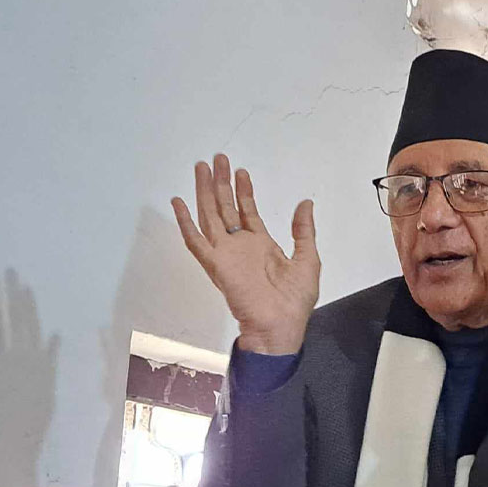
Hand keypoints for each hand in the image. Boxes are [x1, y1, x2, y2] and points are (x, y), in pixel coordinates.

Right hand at [171, 154, 320, 354]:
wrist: (280, 327)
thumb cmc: (294, 302)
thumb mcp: (308, 258)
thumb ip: (303, 230)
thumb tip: (305, 204)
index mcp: (261, 245)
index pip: (247, 211)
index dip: (243, 191)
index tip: (240, 172)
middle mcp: (240, 247)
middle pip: (225, 207)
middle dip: (220, 183)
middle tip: (217, 159)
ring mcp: (226, 255)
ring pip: (210, 216)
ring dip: (204, 192)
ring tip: (202, 168)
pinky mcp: (216, 265)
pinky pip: (196, 242)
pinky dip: (185, 223)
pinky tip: (179, 203)